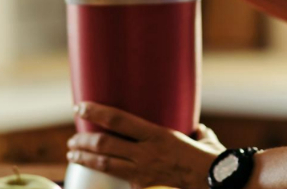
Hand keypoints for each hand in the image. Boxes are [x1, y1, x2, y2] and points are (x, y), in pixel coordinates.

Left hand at [67, 102, 225, 188]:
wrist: (214, 182)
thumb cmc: (211, 158)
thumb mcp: (202, 138)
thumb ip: (196, 132)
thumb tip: (198, 130)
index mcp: (157, 133)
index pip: (119, 120)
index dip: (96, 112)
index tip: (80, 106)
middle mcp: (146, 152)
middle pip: (104, 144)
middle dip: (83, 139)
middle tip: (72, 138)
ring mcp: (142, 171)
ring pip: (104, 163)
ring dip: (85, 158)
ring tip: (73, 153)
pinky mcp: (142, 186)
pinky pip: (117, 179)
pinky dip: (103, 175)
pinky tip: (92, 173)